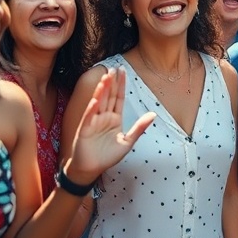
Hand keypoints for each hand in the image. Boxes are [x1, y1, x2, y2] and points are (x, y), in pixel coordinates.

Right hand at [67, 68, 154, 183]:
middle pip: (109, 96)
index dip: (121, 85)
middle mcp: (104, 117)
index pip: (119, 98)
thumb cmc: (107, 157)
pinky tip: (96, 100)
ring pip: (99, 102)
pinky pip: (89, 117)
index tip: (123, 71)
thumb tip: (154, 114)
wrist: (90, 170)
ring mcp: (93, 122)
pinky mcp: (84, 130)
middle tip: (114, 67)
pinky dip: (92, 109)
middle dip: (112, 82)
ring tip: (106, 77)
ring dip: (102, 90)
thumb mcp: (127, 142)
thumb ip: (139, 127)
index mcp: (115, 119)